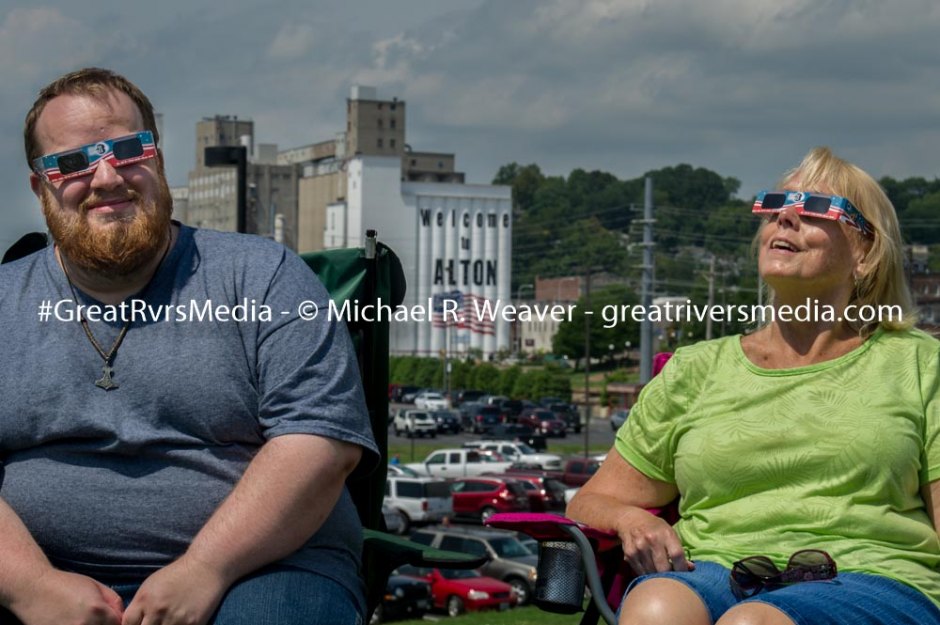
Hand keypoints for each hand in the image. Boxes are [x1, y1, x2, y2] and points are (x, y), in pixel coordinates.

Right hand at [8, 569, 123, 624]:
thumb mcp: (96, 586)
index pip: (118, 624)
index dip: (115, 621)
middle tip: (96, 619)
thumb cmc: (65, 584)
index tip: (109, 618)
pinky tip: (71, 622)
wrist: (32, 589)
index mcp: (97, 610)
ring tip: (83, 620)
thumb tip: (122, 616)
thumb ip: (113, 601)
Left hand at [122, 557, 228, 624]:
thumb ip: (139, 605)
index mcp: (144, 599)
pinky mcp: (192, 624)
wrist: (206, 567)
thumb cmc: (177, 574)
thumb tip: (130, 624)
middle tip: (155, 624)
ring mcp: (175, 619)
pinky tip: (179, 623)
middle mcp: (157, 610)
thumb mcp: (151, 585)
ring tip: (168, 622)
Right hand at [614, 507, 693, 574]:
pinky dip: (647, 575)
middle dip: (670, 576)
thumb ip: (678, 549)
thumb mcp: (669, 532)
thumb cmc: (654, 526)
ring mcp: (639, 548)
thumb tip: (690, 568)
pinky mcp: (629, 554)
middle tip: (673, 577)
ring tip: (661, 573)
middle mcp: (651, 540)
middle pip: (664, 568)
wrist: (630, 518)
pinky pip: (641, 572)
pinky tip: (650, 569)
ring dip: (658, 577)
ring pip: (652, 573)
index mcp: (665, 533)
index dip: (682, 568)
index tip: (686, 574)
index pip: (677, 555)